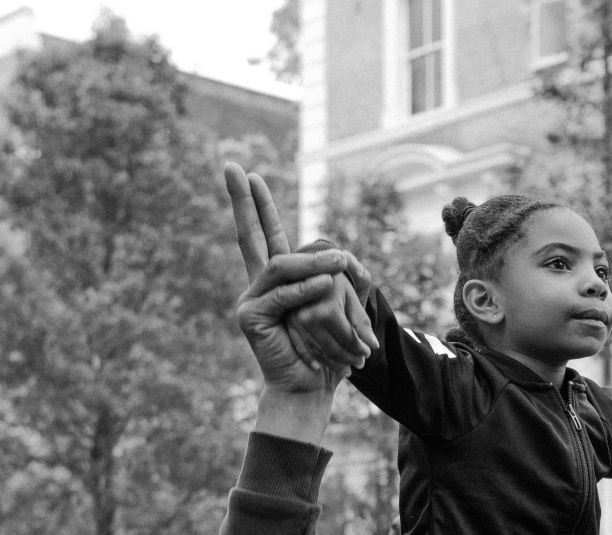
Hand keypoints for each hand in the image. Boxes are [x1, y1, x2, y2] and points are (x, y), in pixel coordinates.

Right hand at [225, 162, 373, 392]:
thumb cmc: (328, 349)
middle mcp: (259, 285)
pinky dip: (306, 290)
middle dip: (242, 201)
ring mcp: (250, 300)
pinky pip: (282, 295)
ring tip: (340, 262)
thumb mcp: (342, 307)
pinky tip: (325, 285)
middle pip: (250, 235)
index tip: (249, 174)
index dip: (258, 205)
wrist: (311, 387)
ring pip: (280, 266)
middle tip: (232, 167)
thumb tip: (346, 257)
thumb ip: (343, 279)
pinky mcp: (250, 318)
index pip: (266, 235)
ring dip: (313, 262)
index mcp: (278, 280)